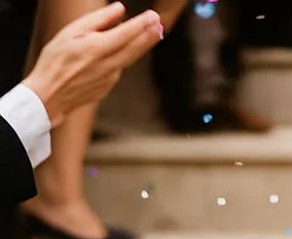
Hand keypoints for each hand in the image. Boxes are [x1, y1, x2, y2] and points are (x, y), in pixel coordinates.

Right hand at [23, 3, 161, 126]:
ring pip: (129, 58)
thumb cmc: (55, 60)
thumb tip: (119, 8)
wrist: (50, 95)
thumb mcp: (69, 34)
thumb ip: (97, 20)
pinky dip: (124, 57)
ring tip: (155, 31)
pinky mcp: (110, 86)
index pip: (125, 34)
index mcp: (95, 49)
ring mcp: (111, 78)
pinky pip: (119, 67)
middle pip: (135, 49)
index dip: (141, 25)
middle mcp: (107, 65)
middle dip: (150, 35)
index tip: (153, 16)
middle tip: (161, 23)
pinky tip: (124, 49)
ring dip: (142, 45)